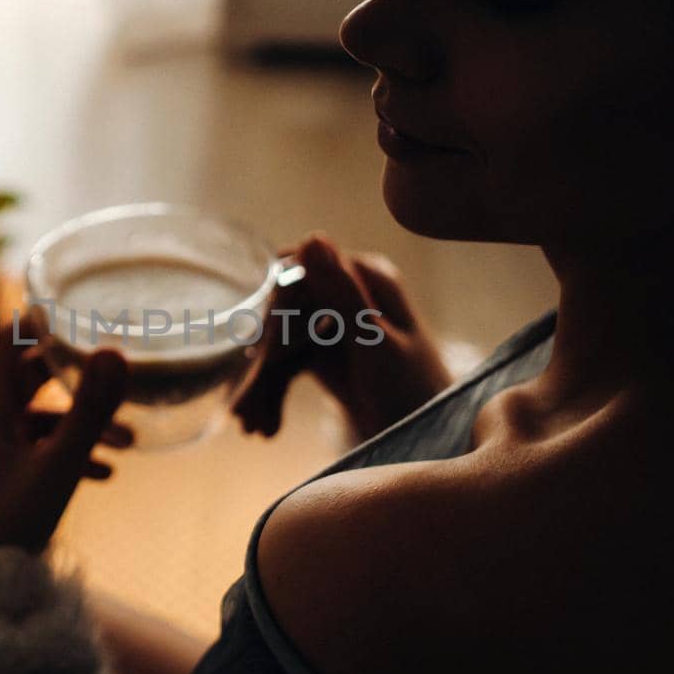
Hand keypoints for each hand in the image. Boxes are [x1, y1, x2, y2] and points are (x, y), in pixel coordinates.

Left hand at [0, 311, 132, 552]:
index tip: (77, 313)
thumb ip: (90, 409)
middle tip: (114, 373)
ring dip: (82, 425)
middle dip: (76, 379)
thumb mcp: (59, 464)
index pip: (7, 341)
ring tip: (130, 444)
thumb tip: (115, 352)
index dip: (39, 322)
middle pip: (29, 377)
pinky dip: (67, 453)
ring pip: (40, 420)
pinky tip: (105, 474)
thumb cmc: (9, 522)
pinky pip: (35, 451)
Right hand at [233, 233, 451, 441]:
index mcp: (366, 276)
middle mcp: (347, 290)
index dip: (277, 314)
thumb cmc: (413, 390)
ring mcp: (333, 319)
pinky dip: (274, 390)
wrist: (428, 435)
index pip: (301, 276)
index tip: (264, 356)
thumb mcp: (373, 342)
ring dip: (264, 382)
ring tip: (251, 426)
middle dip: (265, 360)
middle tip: (245, 409)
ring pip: (281, 339)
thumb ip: (342, 291)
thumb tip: (311, 237)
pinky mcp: (323, 347)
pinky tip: (264, 424)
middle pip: (285, 310)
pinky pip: (286, 362)